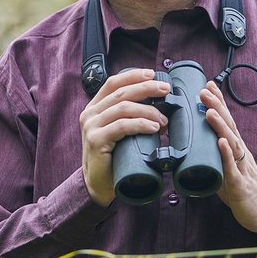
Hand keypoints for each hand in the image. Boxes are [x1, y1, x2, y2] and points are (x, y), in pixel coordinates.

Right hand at [78, 69, 169, 205]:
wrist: (98, 184)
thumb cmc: (114, 157)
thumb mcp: (120, 131)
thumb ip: (131, 116)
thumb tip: (162, 106)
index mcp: (95, 107)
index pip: (113, 82)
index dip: (134, 75)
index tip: (153, 74)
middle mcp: (90, 113)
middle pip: (121, 92)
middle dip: (146, 88)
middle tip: (166, 90)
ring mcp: (91, 126)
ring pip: (123, 107)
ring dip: (148, 110)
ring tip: (164, 120)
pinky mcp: (96, 140)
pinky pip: (121, 126)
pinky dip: (141, 124)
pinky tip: (154, 127)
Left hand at [201, 81, 256, 232]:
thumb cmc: (241, 189)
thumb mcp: (224, 168)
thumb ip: (212, 156)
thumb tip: (189, 148)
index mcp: (236, 148)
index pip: (227, 121)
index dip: (218, 103)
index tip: (208, 85)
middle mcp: (240, 152)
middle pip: (229, 125)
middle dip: (216, 107)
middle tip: (204, 91)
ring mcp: (241, 166)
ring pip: (232, 142)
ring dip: (220, 125)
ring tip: (209, 111)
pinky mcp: (239, 184)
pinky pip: (233, 167)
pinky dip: (227, 153)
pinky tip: (221, 142)